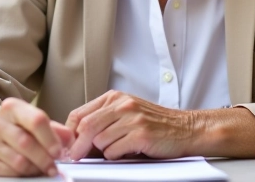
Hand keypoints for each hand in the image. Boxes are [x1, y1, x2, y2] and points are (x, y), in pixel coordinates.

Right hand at [0, 98, 73, 176]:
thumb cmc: (17, 126)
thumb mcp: (35, 120)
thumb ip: (55, 129)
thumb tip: (70, 140)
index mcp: (12, 107)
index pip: (36, 120)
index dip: (50, 138)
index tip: (59, 151)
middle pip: (26, 142)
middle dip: (45, 157)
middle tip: (55, 165)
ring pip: (18, 161)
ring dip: (36, 168)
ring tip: (45, 168)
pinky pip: (10, 172)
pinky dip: (25, 174)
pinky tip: (31, 170)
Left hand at [65, 91, 197, 159]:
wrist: (185, 129)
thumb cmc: (155, 124)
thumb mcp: (127, 113)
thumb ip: (104, 120)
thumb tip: (76, 139)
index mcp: (115, 98)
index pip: (80, 113)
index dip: (70, 132)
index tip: (68, 145)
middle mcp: (123, 105)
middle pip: (86, 127)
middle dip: (78, 146)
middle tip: (76, 157)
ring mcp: (132, 118)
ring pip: (99, 140)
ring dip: (103, 151)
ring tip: (117, 149)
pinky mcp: (140, 134)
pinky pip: (114, 151)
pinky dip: (115, 156)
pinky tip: (127, 151)